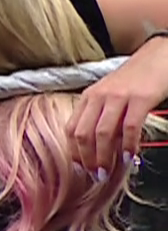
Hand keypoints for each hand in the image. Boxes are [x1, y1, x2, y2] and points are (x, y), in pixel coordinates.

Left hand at [70, 36, 167, 176]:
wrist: (159, 55)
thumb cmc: (136, 77)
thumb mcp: (111, 94)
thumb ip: (102, 115)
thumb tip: (98, 146)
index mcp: (89, 97)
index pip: (71, 128)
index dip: (73, 151)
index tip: (79, 168)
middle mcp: (99, 96)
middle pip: (83, 134)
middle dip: (87, 159)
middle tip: (95, 175)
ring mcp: (119, 97)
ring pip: (102, 133)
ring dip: (103, 157)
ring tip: (107, 172)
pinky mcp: (140, 98)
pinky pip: (129, 127)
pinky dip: (127, 145)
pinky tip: (128, 156)